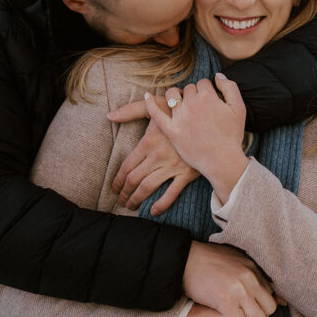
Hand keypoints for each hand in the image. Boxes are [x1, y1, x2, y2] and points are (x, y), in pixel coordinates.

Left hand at [108, 96, 199, 214]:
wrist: (207, 120)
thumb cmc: (179, 110)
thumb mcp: (155, 106)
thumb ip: (131, 111)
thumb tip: (109, 116)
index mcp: (148, 142)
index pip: (127, 166)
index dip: (118, 179)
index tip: (114, 187)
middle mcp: (157, 156)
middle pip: (134, 179)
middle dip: (124, 192)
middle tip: (120, 199)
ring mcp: (172, 166)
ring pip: (148, 187)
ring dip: (136, 199)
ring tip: (130, 205)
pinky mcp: (187, 173)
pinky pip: (172, 193)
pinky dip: (161, 204)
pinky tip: (153, 210)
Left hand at [143, 73, 248, 202]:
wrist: (223, 160)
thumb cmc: (232, 135)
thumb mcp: (239, 108)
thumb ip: (229, 87)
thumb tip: (217, 75)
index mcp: (207, 96)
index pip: (203, 83)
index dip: (208, 91)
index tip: (212, 101)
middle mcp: (191, 104)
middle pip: (188, 89)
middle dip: (194, 95)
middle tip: (201, 109)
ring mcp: (179, 117)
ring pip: (172, 95)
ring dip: (176, 95)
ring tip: (181, 103)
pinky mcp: (171, 131)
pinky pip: (156, 113)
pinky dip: (150, 103)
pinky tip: (148, 96)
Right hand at [182, 241, 276, 316]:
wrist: (185, 257)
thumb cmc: (207, 259)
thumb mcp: (235, 260)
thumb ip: (249, 271)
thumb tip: (263, 282)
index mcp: (253, 270)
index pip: (272, 296)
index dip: (262, 309)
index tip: (249, 314)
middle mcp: (250, 279)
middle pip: (269, 309)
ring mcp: (238, 289)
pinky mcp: (224, 299)